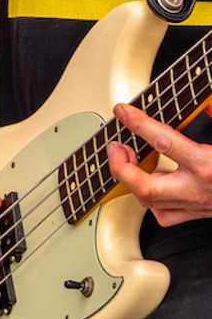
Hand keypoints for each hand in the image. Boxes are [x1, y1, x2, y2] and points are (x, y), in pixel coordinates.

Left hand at [108, 102, 211, 224]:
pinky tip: (150, 186)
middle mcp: (198, 188)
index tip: (124, 112)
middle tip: (115, 146)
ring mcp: (196, 205)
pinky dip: (150, 201)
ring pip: (149, 202)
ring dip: (131, 181)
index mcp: (207, 165)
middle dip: (120, 166)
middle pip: (143, 185)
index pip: (163, 141)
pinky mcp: (199, 214)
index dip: (138, 123)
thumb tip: (206, 103)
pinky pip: (164, 215)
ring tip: (127, 160)